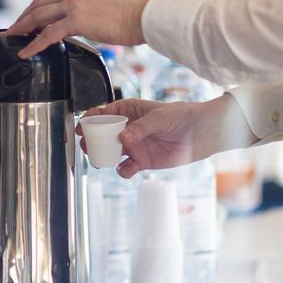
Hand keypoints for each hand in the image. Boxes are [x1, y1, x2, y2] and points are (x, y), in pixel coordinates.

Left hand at [6, 0, 149, 58]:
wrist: (144, 16)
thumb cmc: (132, 17)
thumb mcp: (104, 8)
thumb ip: (88, 13)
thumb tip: (82, 26)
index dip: (35, 10)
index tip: (27, 20)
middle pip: (39, 4)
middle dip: (23, 17)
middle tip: (12, 30)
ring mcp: (74, 4)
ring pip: (39, 16)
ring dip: (22, 28)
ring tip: (12, 39)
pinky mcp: (76, 19)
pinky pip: (48, 33)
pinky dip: (34, 43)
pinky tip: (26, 51)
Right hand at [81, 95, 257, 178]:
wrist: (201, 133)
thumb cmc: (181, 116)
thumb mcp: (159, 117)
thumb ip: (140, 128)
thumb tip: (122, 139)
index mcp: (128, 111)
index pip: (103, 114)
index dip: (90, 120)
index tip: (82, 127)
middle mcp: (127, 129)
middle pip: (102, 135)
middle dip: (91, 141)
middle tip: (87, 146)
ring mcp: (133, 146)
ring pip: (110, 153)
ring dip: (102, 157)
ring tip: (100, 160)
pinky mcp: (142, 161)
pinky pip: (126, 168)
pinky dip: (122, 171)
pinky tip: (127, 168)